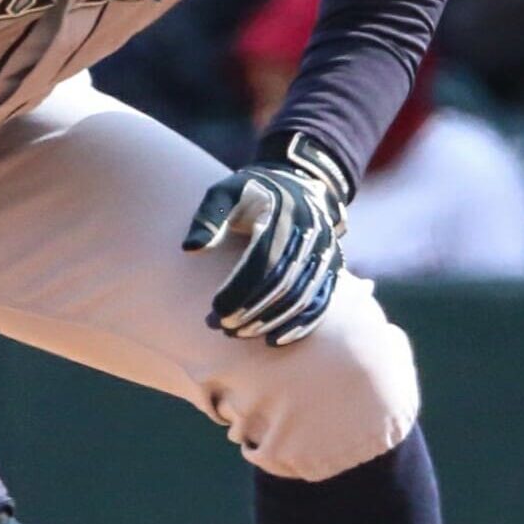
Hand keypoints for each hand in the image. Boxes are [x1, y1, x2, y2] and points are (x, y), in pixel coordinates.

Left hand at [181, 133, 350, 347]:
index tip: (216, 309)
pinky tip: (276, 340)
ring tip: (242, 335)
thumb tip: (191, 248)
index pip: (262, 261)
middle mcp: (309, 234)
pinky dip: (300, 325)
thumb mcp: (225, 191)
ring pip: (302, 297)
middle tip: (224, 328)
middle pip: (282, 283)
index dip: (240, 289)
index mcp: (281, 214)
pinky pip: (321, 302)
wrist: (298, 183)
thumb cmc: (251, 191)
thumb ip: (208, 217)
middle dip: (252, 310)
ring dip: (272, 321)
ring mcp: (325, 252)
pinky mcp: (333, 267)